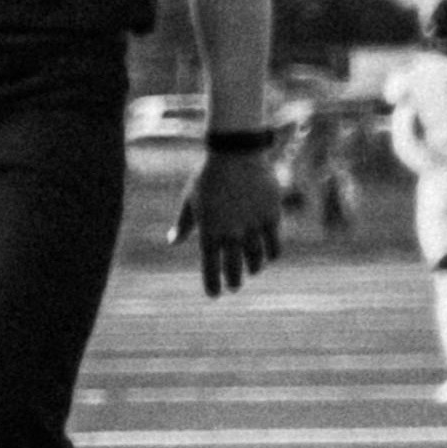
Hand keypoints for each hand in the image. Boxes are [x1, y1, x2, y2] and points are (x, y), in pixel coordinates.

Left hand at [184, 146, 285, 295]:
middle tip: (234, 286)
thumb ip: (184, 224)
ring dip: (253, 267)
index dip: (212, 284)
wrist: (236, 152)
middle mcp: (231, 232)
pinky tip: (268, 256)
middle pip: (234, 268)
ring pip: (256, 258)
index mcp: (209, 230)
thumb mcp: (191, 199)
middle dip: (234, 281)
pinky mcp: (271, 216)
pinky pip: (274, 244)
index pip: (210, 267)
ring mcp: (253, 225)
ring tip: (252, 270)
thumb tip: (172, 241)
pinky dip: (271, 253)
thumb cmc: (209, 175)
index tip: (214, 295)